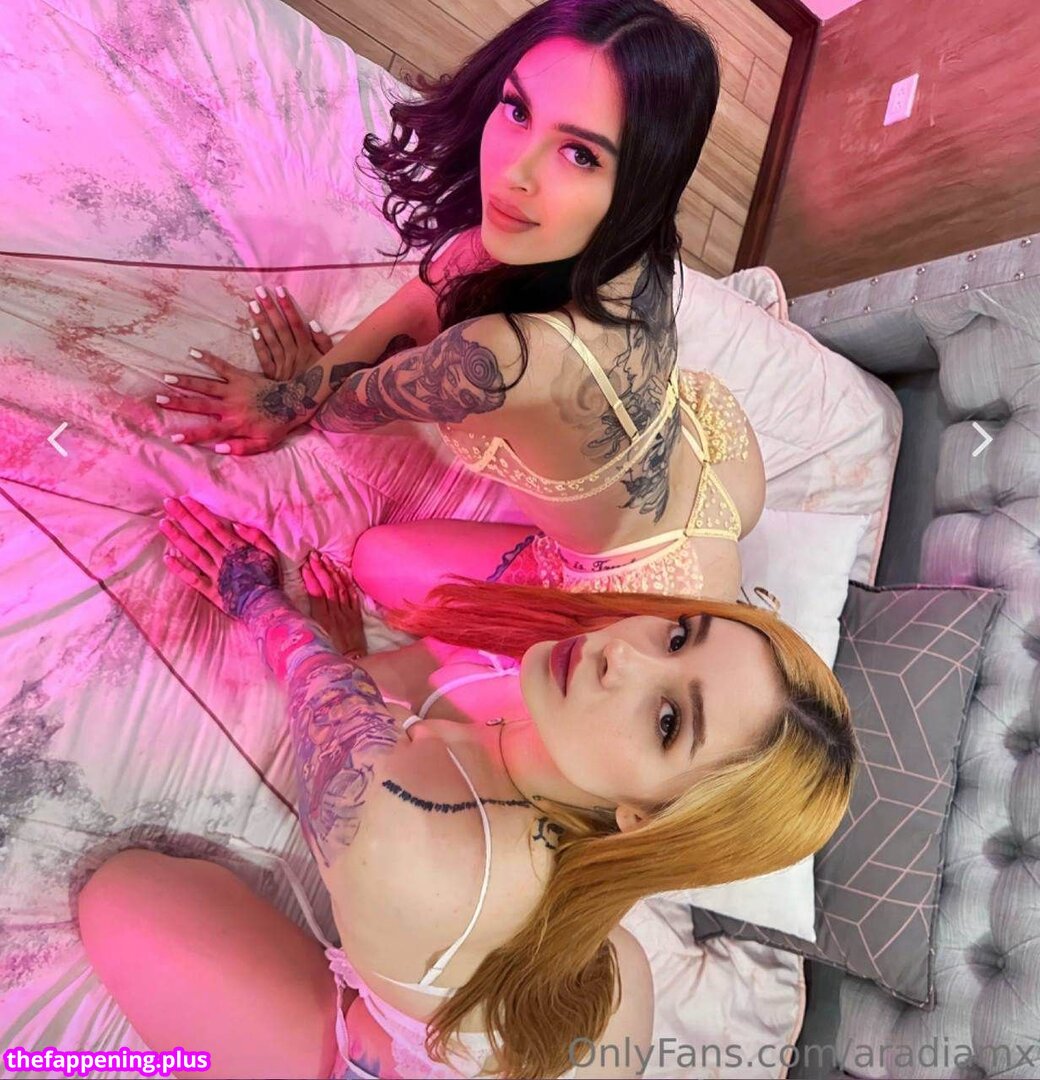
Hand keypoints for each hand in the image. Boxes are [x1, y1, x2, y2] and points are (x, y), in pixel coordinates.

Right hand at [157, 350, 319, 455]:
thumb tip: (217, 449)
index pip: (208, 431)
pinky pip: (222, 366)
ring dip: (186, 381)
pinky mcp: (241, 376)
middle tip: (158, 399)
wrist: (294, 401)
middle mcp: (231, 406)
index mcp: (235, 424)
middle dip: (178, 402)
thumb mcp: (263, 443)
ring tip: (167, 377)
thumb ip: (241, 448)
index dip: (191, 434)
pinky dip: (208, 359)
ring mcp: (234, 389)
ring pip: (206, 384)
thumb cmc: (278, 425)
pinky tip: (192, 352)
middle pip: (200, 404)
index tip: (173, 436)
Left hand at [160, 495, 282, 617]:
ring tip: (163, 524)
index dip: (199, 512)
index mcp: (236, 549)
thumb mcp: (270, 553)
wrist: (265, 606)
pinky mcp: (210, 591)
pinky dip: (179, 569)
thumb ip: (256, 537)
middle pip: (200, 535)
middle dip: (183, 518)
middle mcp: (222, 559)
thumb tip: (237, 524)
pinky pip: (192, 579)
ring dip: (177, 538)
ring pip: (192, 553)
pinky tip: (166, 558)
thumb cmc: (268, 579)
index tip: (185, 500)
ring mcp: (214, 575)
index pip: (214, 526)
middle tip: (168, 503)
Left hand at [247, 285, 334, 380]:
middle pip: (281, 329)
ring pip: (271, 340)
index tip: (280, 290)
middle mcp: (293, 355)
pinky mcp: (273, 376)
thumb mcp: (330, 361)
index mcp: (307, 350)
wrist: (311, 404)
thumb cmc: (323, 380)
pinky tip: (253, 331)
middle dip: (270, 308)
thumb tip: (312, 323)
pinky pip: (265, 359)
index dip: (288, 307)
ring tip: (252, 304)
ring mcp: (282, 366)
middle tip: (259, 290)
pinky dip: (259, 345)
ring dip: (261, 321)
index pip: (296, 324)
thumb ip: (324, 342)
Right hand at [300, 551, 367, 657]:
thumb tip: (292, 609)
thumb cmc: (328, 652)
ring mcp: (347, 613)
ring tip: (326, 559)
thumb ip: (306, 622)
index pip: (315, 593)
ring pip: (340, 588)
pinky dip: (347, 583)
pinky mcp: (356, 615)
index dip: (310, 578)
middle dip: (320, 569)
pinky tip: (342, 572)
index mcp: (321, 620)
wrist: (351, 662)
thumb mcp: (313, 638)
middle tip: (314, 556)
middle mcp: (335, 614)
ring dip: (333, 572)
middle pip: (327, 587)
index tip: (304, 566)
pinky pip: (352, 596)